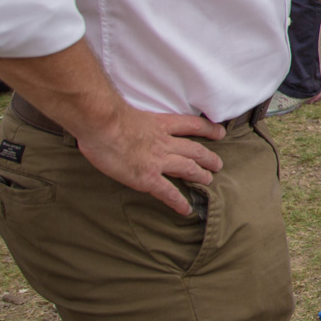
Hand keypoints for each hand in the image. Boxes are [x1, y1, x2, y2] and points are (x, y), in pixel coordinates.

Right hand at [76, 107, 226, 215]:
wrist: (101, 124)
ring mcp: (157, 161)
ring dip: (200, 175)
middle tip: (218, 164)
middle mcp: (164, 142)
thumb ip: (132, 119)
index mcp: (159, 124)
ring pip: (188, 168)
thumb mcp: (127, 112)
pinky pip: (167, 192)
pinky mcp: (147, 178)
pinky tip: (186, 209)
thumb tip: (121, 121)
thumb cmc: (105, 115)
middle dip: (208, 157)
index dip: (208, 129)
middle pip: (194, 150)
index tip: (220, 132)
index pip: (191, 125)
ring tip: (209, 181)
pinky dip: (178, 201)